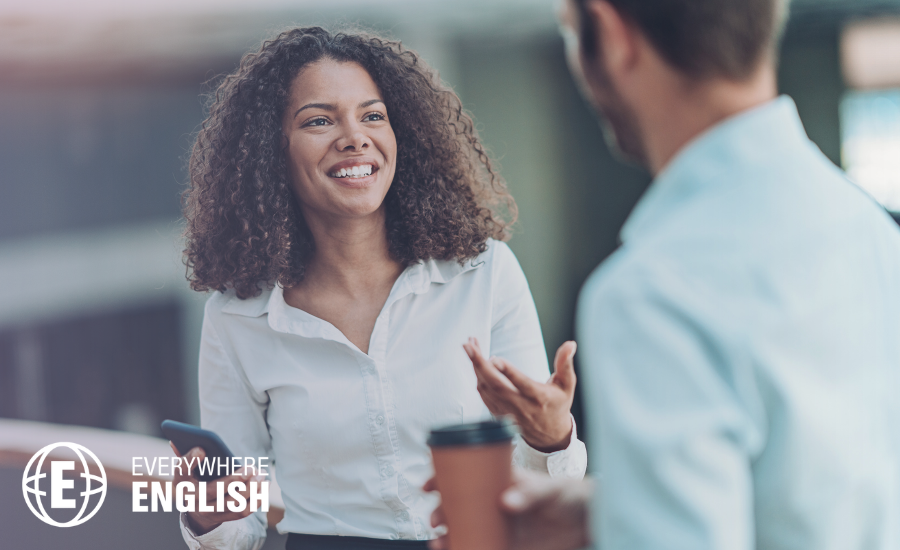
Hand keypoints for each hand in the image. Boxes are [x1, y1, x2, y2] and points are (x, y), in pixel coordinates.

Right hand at [169, 442, 263, 534]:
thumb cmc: (193, 480)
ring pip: (232, 503)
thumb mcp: (186, 469)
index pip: (182, 470)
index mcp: (182, 483)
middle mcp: (194, 500)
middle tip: (251, 468)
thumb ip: (186, 456)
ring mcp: (209, 511)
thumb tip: (176, 438)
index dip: (190, 460)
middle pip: (215, 490)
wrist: (195, 508)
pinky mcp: (224, 517)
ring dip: (250, 490)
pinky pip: (242, 512)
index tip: (201, 449)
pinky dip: (256, 500)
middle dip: (235, 480)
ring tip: (261, 476)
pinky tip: (264, 487)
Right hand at [424, 471, 592, 549]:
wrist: (588, 523)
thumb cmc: (570, 496)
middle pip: (457, 506)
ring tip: (440, 544)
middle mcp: (494, 503)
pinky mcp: (507, 547)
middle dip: (440, 513)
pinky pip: (480, 549)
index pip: (465, 476)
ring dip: (446, 538)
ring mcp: (499, 526)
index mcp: (500, 481)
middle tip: (437, 521)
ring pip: (464, 530)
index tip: (428, 486)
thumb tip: (506, 502)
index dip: (442, 479)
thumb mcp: (550, 489)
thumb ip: (530, 493)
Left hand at [464, 337, 576, 451]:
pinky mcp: (499, 414)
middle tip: (469, 345)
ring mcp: (508, 412)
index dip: (508, 372)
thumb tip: (570, 344)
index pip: (522, 384)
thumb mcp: (567, 385)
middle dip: (480, 364)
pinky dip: (478, 378)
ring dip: (476, 367)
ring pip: (487, 389)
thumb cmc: (558, 404)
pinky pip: (484, 395)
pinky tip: (476, 363)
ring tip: (470, 347)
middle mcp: (522, 406)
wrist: (549, 435)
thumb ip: (565, 364)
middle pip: (496, 386)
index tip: (495, 358)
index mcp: (539, 397)